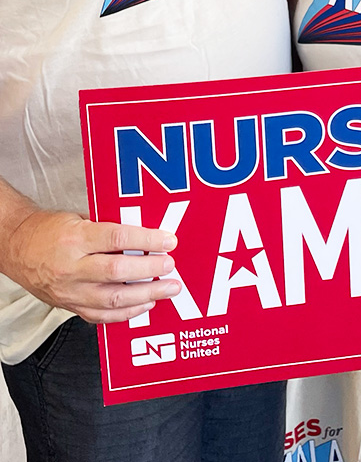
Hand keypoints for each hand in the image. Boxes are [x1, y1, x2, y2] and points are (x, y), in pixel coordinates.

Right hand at [0, 210, 180, 322]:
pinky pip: (102, 316)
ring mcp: (69, 291)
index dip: (147, 239)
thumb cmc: (49, 231)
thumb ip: (110, 228)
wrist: (15, 248)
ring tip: (168, 289)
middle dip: (150, 269)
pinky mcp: (69, 306)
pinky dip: (127, 312)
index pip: (117, 238)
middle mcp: (70, 267)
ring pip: (113, 299)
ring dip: (147, 295)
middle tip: (170, 265)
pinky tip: (146, 304)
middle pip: (118, 271)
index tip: (169, 241)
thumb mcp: (79, 219)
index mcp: (74, 239)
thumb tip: (148, 234)